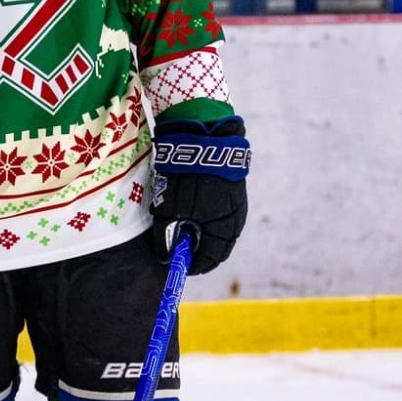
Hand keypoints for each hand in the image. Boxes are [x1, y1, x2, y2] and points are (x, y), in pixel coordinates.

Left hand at [144, 116, 249, 274]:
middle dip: (198, 249)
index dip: (192, 265)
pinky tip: (191, 209)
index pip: (211, 259)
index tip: (177, 266)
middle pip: (218, 245)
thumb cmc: (185, 176)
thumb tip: (164, 257)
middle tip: (178, 248)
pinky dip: (207, 218)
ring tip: (181, 227)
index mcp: (224, 229)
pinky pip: (222, 213)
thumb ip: (165, 237)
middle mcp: (236, 219)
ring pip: (220, 228)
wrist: (204, 134)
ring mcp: (238, 203)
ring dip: (202, 232)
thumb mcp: (169, 209)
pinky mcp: (234, 189)